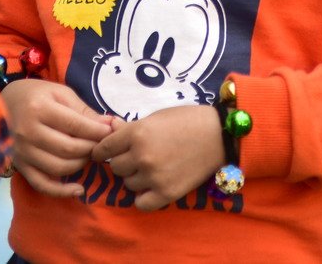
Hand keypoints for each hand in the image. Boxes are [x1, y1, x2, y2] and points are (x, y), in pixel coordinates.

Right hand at [2, 78, 113, 197]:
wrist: (1, 103)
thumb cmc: (35, 95)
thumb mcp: (60, 94)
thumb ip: (84, 111)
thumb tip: (111, 126)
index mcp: (39, 108)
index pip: (76, 125)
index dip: (98, 131)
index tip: (110, 132)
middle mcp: (28, 132)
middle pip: (69, 149)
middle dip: (91, 148)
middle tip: (100, 145)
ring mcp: (22, 152)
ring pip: (59, 167)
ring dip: (81, 164)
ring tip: (87, 155)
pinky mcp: (19, 166)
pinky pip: (42, 185)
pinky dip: (61, 191)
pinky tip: (78, 189)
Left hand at [91, 104, 223, 210]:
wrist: (218, 136)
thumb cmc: (187, 120)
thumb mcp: (155, 117)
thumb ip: (130, 128)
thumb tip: (109, 129)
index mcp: (137, 133)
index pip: (105, 148)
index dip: (102, 151)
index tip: (104, 154)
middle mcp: (141, 156)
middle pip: (117, 167)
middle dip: (124, 162)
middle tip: (137, 158)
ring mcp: (153, 176)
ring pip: (128, 184)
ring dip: (136, 178)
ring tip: (151, 169)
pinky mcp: (166, 193)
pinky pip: (141, 203)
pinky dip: (144, 197)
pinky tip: (152, 187)